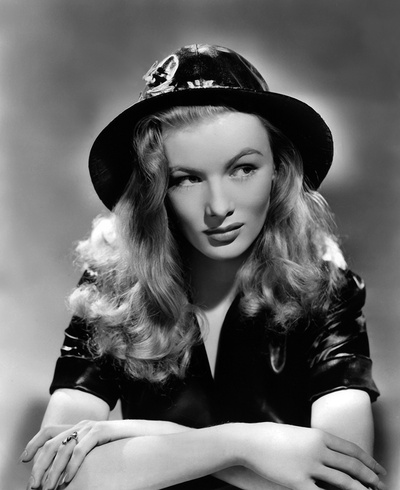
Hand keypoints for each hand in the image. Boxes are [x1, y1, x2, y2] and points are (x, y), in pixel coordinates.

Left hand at [22, 420, 143, 489]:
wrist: (145, 436)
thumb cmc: (120, 446)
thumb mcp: (96, 450)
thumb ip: (80, 454)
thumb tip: (61, 474)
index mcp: (78, 428)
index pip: (48, 431)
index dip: (33, 444)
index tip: (24, 460)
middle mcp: (81, 425)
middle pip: (50, 442)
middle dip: (39, 465)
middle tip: (34, 485)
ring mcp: (91, 427)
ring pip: (62, 448)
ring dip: (52, 470)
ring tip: (48, 487)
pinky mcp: (101, 431)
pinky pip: (80, 450)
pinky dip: (71, 466)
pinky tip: (67, 479)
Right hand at [240, 423, 385, 489]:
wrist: (250, 442)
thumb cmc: (270, 436)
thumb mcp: (298, 434)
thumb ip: (314, 442)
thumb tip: (329, 453)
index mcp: (319, 435)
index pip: (351, 449)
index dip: (368, 461)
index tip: (379, 470)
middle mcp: (318, 450)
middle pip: (352, 465)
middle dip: (370, 477)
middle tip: (381, 485)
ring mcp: (310, 466)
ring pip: (344, 482)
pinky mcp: (299, 482)